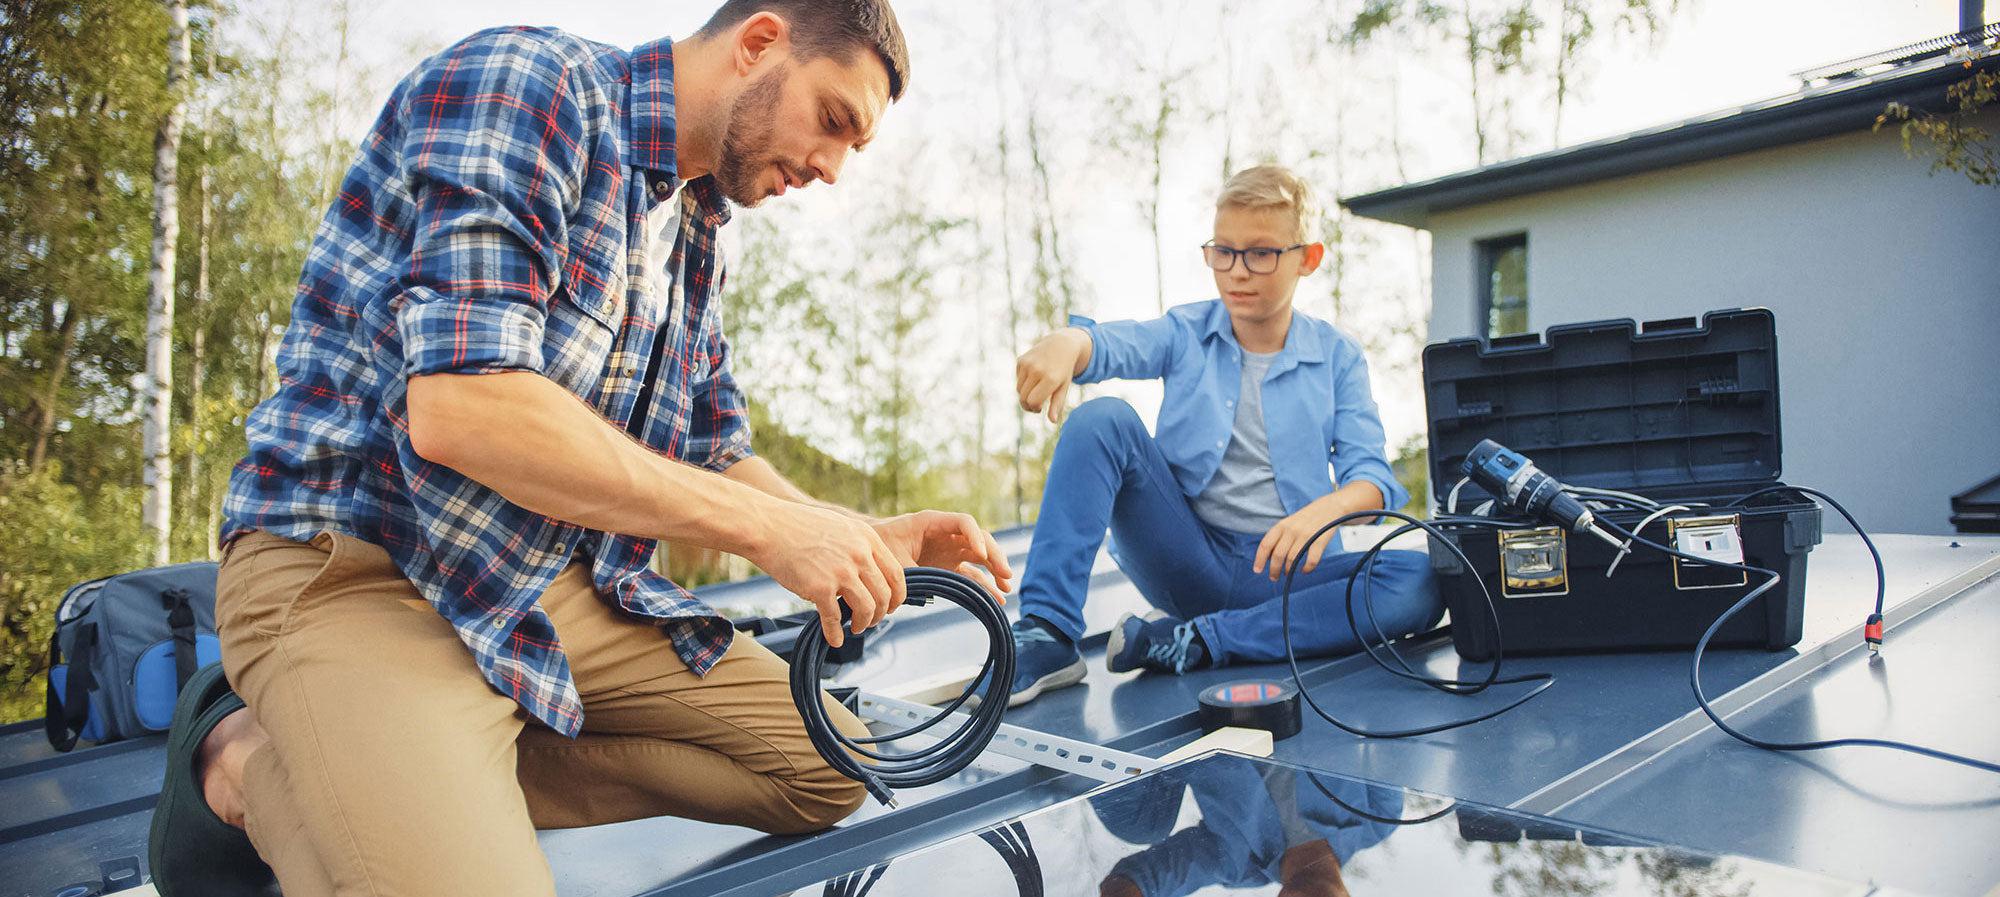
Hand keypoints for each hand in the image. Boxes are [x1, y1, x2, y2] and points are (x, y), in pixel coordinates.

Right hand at [750, 502, 905, 647]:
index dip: (897, 596)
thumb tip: (870, 572)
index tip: (891, 606)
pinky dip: (835, 633)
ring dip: (863, 624)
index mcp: (867, 538)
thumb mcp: (840, 527)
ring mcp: (840, 572)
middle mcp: (859, 555)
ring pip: (867, 609)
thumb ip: (859, 547)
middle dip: (881, 614)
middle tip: (871, 621)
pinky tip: (834, 639)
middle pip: (885, 595)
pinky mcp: (820, 588)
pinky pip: (835, 619)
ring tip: (855, 628)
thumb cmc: (798, 527)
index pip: (897, 574)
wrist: (767, 526)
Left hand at [872, 510, 1016, 601]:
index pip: (963, 522)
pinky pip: (972, 575)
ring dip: (995, 571)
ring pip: (980, 557)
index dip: (975, 536)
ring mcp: (950, 550)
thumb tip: (924, 590)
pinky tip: (998, 599)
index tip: (982, 554)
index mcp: (932, 522)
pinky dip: (985, 586)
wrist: (870, 549)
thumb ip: (911, 570)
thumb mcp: (893, 557)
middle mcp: (947, 534)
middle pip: (979, 539)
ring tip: (1007, 589)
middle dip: (994, 556)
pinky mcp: (949, 566)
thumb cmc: (879, 546)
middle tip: (1005, 574)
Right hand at [1016, 327, 1089, 423]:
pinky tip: (1034, 376)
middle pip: (1023, 398)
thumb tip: (1052, 421)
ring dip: (1025, 394)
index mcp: (1050, 379)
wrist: (1061, 345)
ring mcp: (1027, 364)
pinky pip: (1017, 379)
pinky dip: (1023, 382)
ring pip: (1019, 390)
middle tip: (1036, 405)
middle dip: (1028, 405)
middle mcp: (1037, 370)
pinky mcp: (1021, 360)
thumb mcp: (1063, 387)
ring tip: (1036, 391)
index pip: (1033, 402)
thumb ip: (1057, 404)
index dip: (1034, 408)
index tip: (1040, 408)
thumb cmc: (1064, 370)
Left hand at [1253, 504, 1345, 581]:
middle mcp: (1292, 530)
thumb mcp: (1288, 524)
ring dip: (1289, 570)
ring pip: (1292, 559)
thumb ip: (1278, 538)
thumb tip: (1266, 558)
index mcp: (1281, 526)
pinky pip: (1311, 561)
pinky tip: (1304, 570)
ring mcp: (1306, 535)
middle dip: (1274, 570)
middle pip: (1277, 555)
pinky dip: (1306, 569)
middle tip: (1274, 578)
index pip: (1266, 544)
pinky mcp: (1320, 541)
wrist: (1329, 508)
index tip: (1257, 570)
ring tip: (1288, 573)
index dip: (1259, 559)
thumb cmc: (1305, 519)